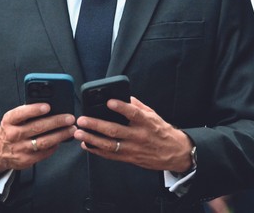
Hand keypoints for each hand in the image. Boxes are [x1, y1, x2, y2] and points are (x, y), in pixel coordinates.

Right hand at [0, 103, 75, 174]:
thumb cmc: (9, 130)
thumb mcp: (12, 119)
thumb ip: (26, 112)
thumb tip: (48, 106)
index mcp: (9, 121)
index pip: (21, 113)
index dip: (35, 109)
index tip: (48, 106)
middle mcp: (14, 134)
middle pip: (37, 127)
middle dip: (56, 122)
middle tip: (69, 118)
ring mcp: (20, 148)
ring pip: (44, 141)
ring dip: (60, 135)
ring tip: (71, 130)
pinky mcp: (26, 160)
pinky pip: (44, 152)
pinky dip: (55, 146)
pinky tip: (61, 140)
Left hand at [74, 96, 193, 172]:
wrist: (174, 152)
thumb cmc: (160, 131)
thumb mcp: (152, 114)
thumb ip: (136, 105)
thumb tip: (122, 96)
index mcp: (146, 122)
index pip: (133, 113)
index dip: (121, 107)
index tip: (108, 102)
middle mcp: (139, 136)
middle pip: (115, 131)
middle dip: (96, 125)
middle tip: (82, 120)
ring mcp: (133, 149)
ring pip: (109, 145)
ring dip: (92, 139)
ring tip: (79, 134)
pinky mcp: (129, 158)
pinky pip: (110, 155)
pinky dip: (97, 150)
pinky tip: (86, 145)